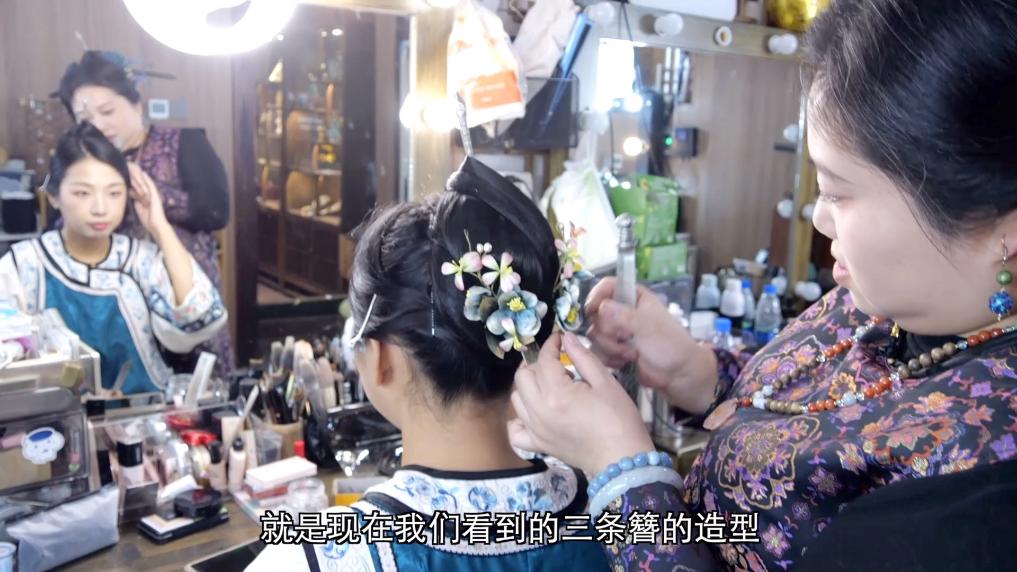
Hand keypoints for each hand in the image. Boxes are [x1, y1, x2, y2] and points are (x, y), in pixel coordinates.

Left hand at [128, 163, 169, 239]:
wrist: (156, 226)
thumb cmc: (148, 220)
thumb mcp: (139, 208)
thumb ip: (136, 201)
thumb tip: (132, 195)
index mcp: (146, 198)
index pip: (139, 187)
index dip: (133, 180)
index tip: (127, 173)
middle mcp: (150, 194)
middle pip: (142, 182)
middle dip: (137, 174)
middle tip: (131, 165)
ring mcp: (154, 194)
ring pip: (146, 182)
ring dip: (141, 174)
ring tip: (137, 166)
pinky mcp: (155, 196)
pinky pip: (151, 186)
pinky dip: (147, 179)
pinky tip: (143, 173)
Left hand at [509, 332, 653, 475]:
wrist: (621, 459)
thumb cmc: (619, 419)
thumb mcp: (605, 382)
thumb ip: (583, 357)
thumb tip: (566, 338)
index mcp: (556, 394)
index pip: (544, 361)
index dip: (551, 345)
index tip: (559, 339)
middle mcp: (539, 412)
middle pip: (523, 377)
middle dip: (537, 364)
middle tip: (556, 364)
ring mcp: (535, 430)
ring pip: (516, 399)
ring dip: (528, 387)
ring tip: (550, 386)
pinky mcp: (538, 445)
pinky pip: (515, 431)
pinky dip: (519, 419)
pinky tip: (534, 413)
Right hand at [585, 278, 718, 413]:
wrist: (678, 374)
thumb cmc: (670, 344)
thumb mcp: (648, 326)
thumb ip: (624, 315)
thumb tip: (601, 307)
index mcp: (634, 297)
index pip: (608, 286)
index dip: (597, 295)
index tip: (593, 309)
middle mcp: (623, 312)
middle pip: (596, 313)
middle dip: (608, 330)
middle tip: (625, 337)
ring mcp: (617, 332)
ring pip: (595, 334)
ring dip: (610, 347)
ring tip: (631, 354)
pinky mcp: (614, 350)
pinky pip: (597, 351)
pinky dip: (609, 358)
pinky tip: (624, 362)